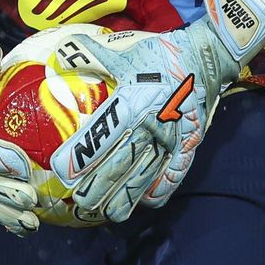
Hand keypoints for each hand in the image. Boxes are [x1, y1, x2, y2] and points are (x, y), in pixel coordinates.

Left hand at [47, 0, 264, 222]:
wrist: (207, 56)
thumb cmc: (160, 53)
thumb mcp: (123, 49)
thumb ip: (89, 55)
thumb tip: (57, 58)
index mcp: (133, 101)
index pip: (102, 133)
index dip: (82, 154)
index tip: (62, 171)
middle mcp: (151, 124)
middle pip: (121, 163)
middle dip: (99, 186)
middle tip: (81, 203)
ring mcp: (173, 138)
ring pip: (146, 175)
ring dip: (127, 197)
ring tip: (109, 215)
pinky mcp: (189, 144)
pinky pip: (175, 174)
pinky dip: (161, 190)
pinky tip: (147, 203)